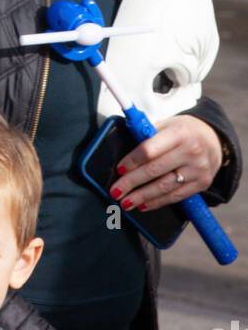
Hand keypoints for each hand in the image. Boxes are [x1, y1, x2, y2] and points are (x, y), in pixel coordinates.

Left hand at [109, 116, 223, 211]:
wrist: (214, 140)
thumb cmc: (184, 131)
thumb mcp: (167, 124)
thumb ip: (147, 134)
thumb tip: (125, 148)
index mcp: (178, 133)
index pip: (150, 149)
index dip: (132, 161)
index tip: (119, 169)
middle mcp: (190, 152)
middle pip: (154, 170)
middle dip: (132, 182)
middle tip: (115, 191)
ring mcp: (197, 170)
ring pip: (164, 187)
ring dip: (142, 196)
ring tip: (126, 202)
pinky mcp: (202, 184)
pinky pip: (176, 196)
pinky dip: (157, 202)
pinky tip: (143, 205)